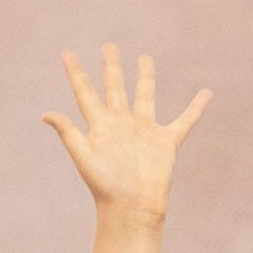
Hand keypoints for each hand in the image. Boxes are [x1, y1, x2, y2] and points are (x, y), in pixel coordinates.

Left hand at [42, 42, 211, 221]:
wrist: (132, 206)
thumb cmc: (105, 185)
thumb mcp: (83, 156)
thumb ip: (68, 133)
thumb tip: (45, 114)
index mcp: (100, 125)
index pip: (85, 92)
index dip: (76, 73)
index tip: (67, 53)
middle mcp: (121, 123)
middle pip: (115, 88)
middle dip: (111, 67)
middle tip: (109, 46)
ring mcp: (144, 130)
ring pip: (145, 96)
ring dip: (145, 77)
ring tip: (144, 57)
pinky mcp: (166, 141)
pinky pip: (185, 120)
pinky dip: (196, 108)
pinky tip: (206, 93)